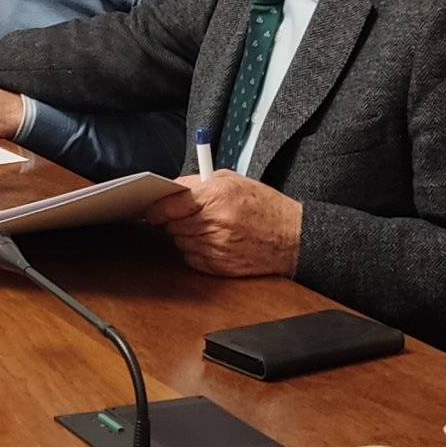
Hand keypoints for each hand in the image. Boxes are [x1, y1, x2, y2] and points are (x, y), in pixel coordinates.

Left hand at [140, 172, 302, 275]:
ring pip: (180, 242)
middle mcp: (215, 221)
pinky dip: (195, 251)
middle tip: (183, 216)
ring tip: (205, 227)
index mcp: (217, 195)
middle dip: (173, 220)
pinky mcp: (219, 266)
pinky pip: (191, 258)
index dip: (157, 207)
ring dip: (185, 235)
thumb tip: (173, 189)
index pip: (170, 204)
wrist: (292, 237)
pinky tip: (212, 242)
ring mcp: (216, 246)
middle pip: (172, 224)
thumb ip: (200, 182)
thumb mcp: (235, 181)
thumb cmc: (265, 206)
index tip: (153, 209)